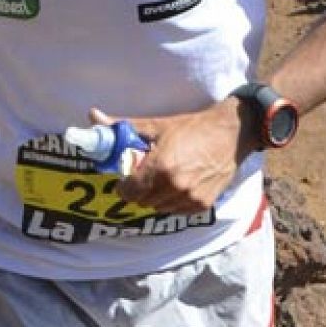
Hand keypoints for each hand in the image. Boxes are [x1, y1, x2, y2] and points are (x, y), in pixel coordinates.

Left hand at [97, 100, 248, 214]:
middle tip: (146, 174)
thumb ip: (122, 126)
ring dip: (156, 196)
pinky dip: (173, 201)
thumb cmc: (191, 127)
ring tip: (164, 177)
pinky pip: (176, 210)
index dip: (124, 185)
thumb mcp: (155, 125)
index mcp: (160, 167)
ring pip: (158, 207)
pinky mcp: (202, 205)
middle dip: (139, 189)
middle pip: (141, 201)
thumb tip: (93, 116)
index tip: (127, 177)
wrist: (231, 133)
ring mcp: (190, 198)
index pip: (127, 191)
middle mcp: (175, 186)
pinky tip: (180, 183)